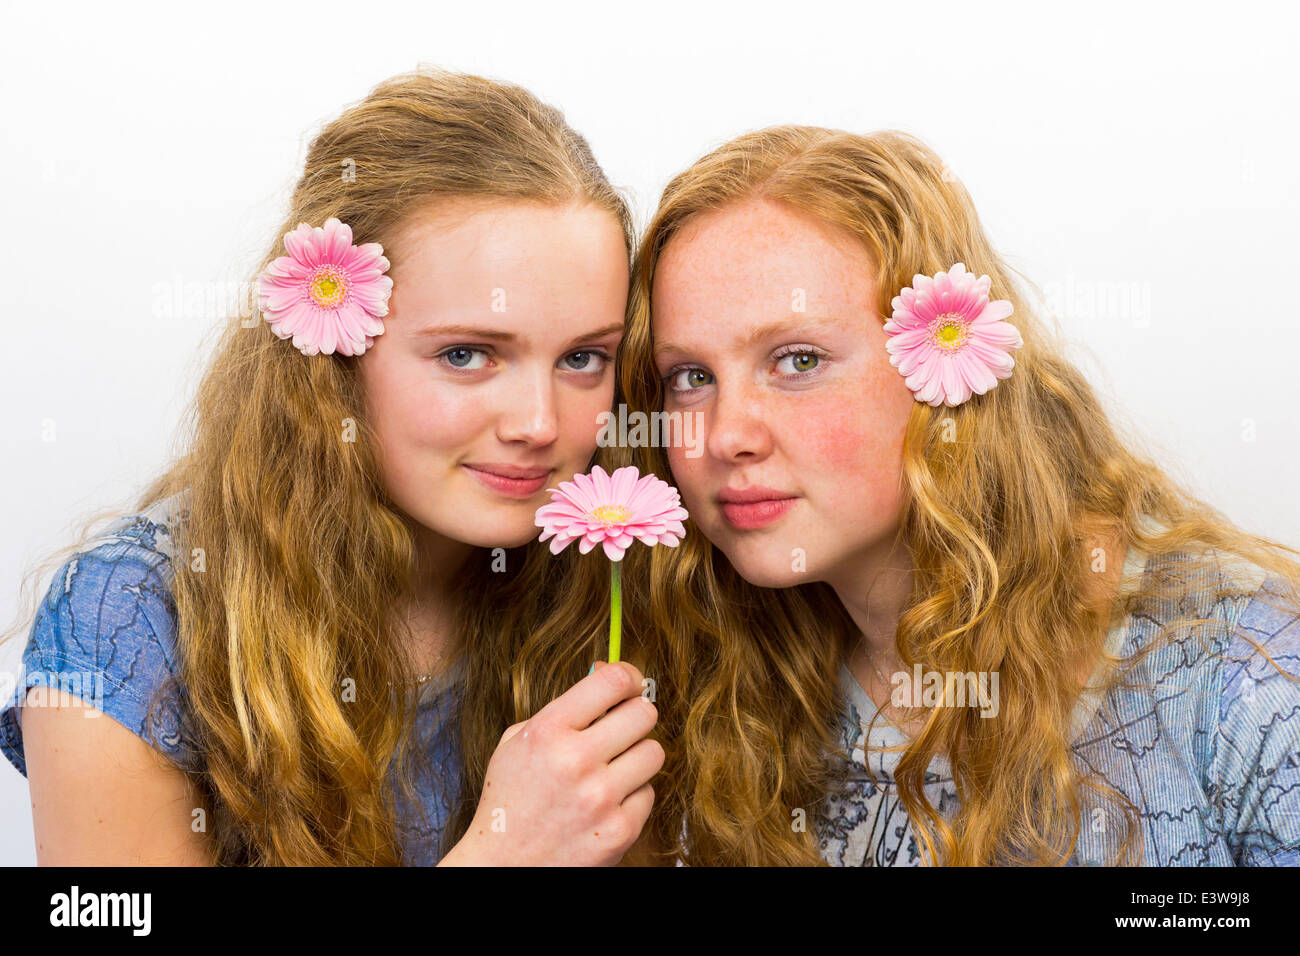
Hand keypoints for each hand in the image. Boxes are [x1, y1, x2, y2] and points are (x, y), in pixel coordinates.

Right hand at [439, 661, 661, 865]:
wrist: (503, 866)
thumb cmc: (511, 800)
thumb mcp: (517, 742)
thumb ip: (563, 708)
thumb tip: (609, 674)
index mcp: (548, 731)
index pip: (613, 680)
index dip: (630, 677)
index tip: (631, 684)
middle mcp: (576, 761)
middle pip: (644, 713)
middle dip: (636, 715)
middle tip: (623, 727)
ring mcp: (601, 798)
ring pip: (654, 753)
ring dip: (637, 757)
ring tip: (612, 768)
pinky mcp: (620, 831)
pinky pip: (648, 793)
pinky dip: (632, 796)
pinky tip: (607, 803)